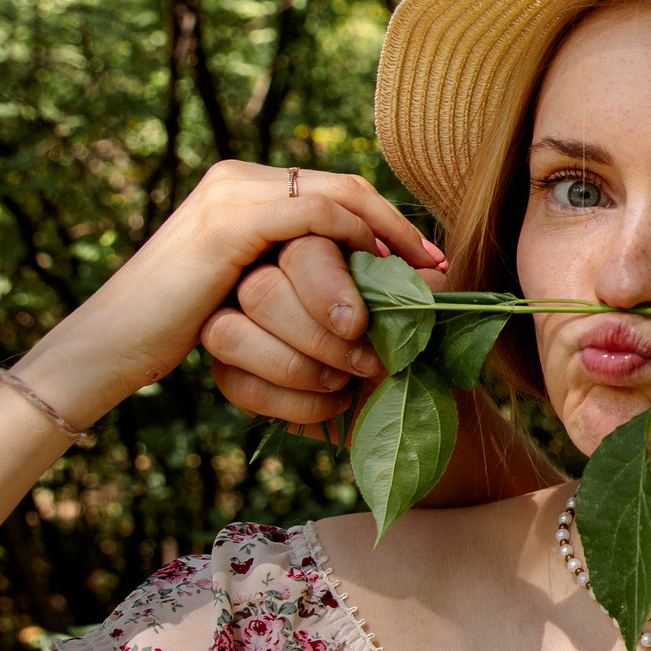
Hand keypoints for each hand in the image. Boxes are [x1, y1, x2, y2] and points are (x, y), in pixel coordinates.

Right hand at [25, 164, 440, 425]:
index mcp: (242, 187)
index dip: (386, 221)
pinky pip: (314, 217)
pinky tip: (378, 272)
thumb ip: (286, 270)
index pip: (333, 190)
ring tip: (418, 278)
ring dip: (385, 238)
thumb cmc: (178, 326)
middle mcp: (237, 178)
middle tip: (439, 266)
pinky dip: (355, 239)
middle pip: (345, 186)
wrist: (114, 343)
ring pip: (337, 197)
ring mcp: (231, 194)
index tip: (428, 262)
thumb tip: (355, 280)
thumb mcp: (241, 288)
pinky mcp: (229, 222)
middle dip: (398, 227)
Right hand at [199, 234, 445, 427]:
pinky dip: (291, 401)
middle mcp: (267, 276)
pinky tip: (334, 403)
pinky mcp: (230, 370)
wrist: (399, 401)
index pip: (301, 248)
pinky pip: (236, 384)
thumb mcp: (419, 315)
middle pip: (260, 290)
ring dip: (295, 367)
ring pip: (229, 334)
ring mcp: (238, 323)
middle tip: (366, 362)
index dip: (327, 287)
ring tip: (343, 382)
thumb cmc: (405, 346)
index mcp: (316, 249)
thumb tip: (422, 271)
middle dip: (316, 336)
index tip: (358, 325)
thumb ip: (416, 288)